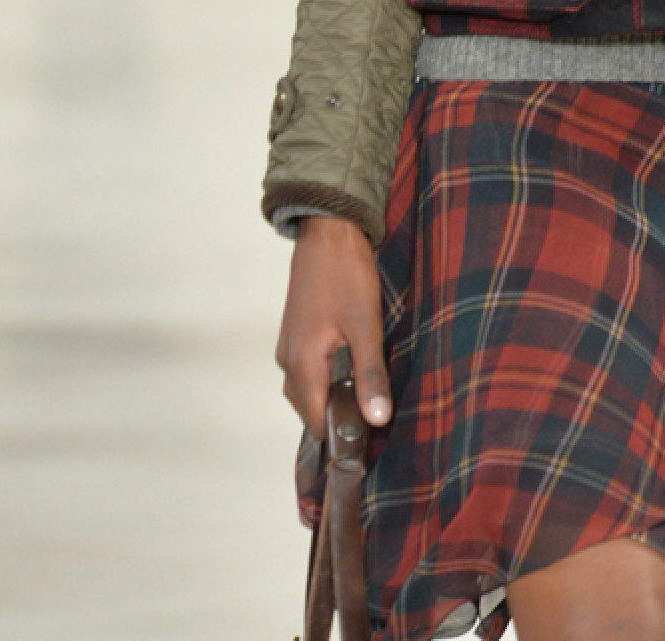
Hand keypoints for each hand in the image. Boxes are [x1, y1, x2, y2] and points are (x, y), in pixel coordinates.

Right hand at [275, 214, 391, 438]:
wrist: (327, 231)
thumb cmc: (346, 274)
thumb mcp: (366, 326)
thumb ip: (370, 374)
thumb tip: (376, 419)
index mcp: (301, 365)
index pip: (317, 421)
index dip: (343, 433)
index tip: (373, 432)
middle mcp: (287, 361)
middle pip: (310, 408)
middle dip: (339, 414)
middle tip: (376, 405)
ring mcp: (288, 346)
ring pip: (308, 388)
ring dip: (333, 393)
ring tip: (367, 385)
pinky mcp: (294, 333)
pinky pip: (307, 369)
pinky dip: (326, 375)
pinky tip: (352, 363)